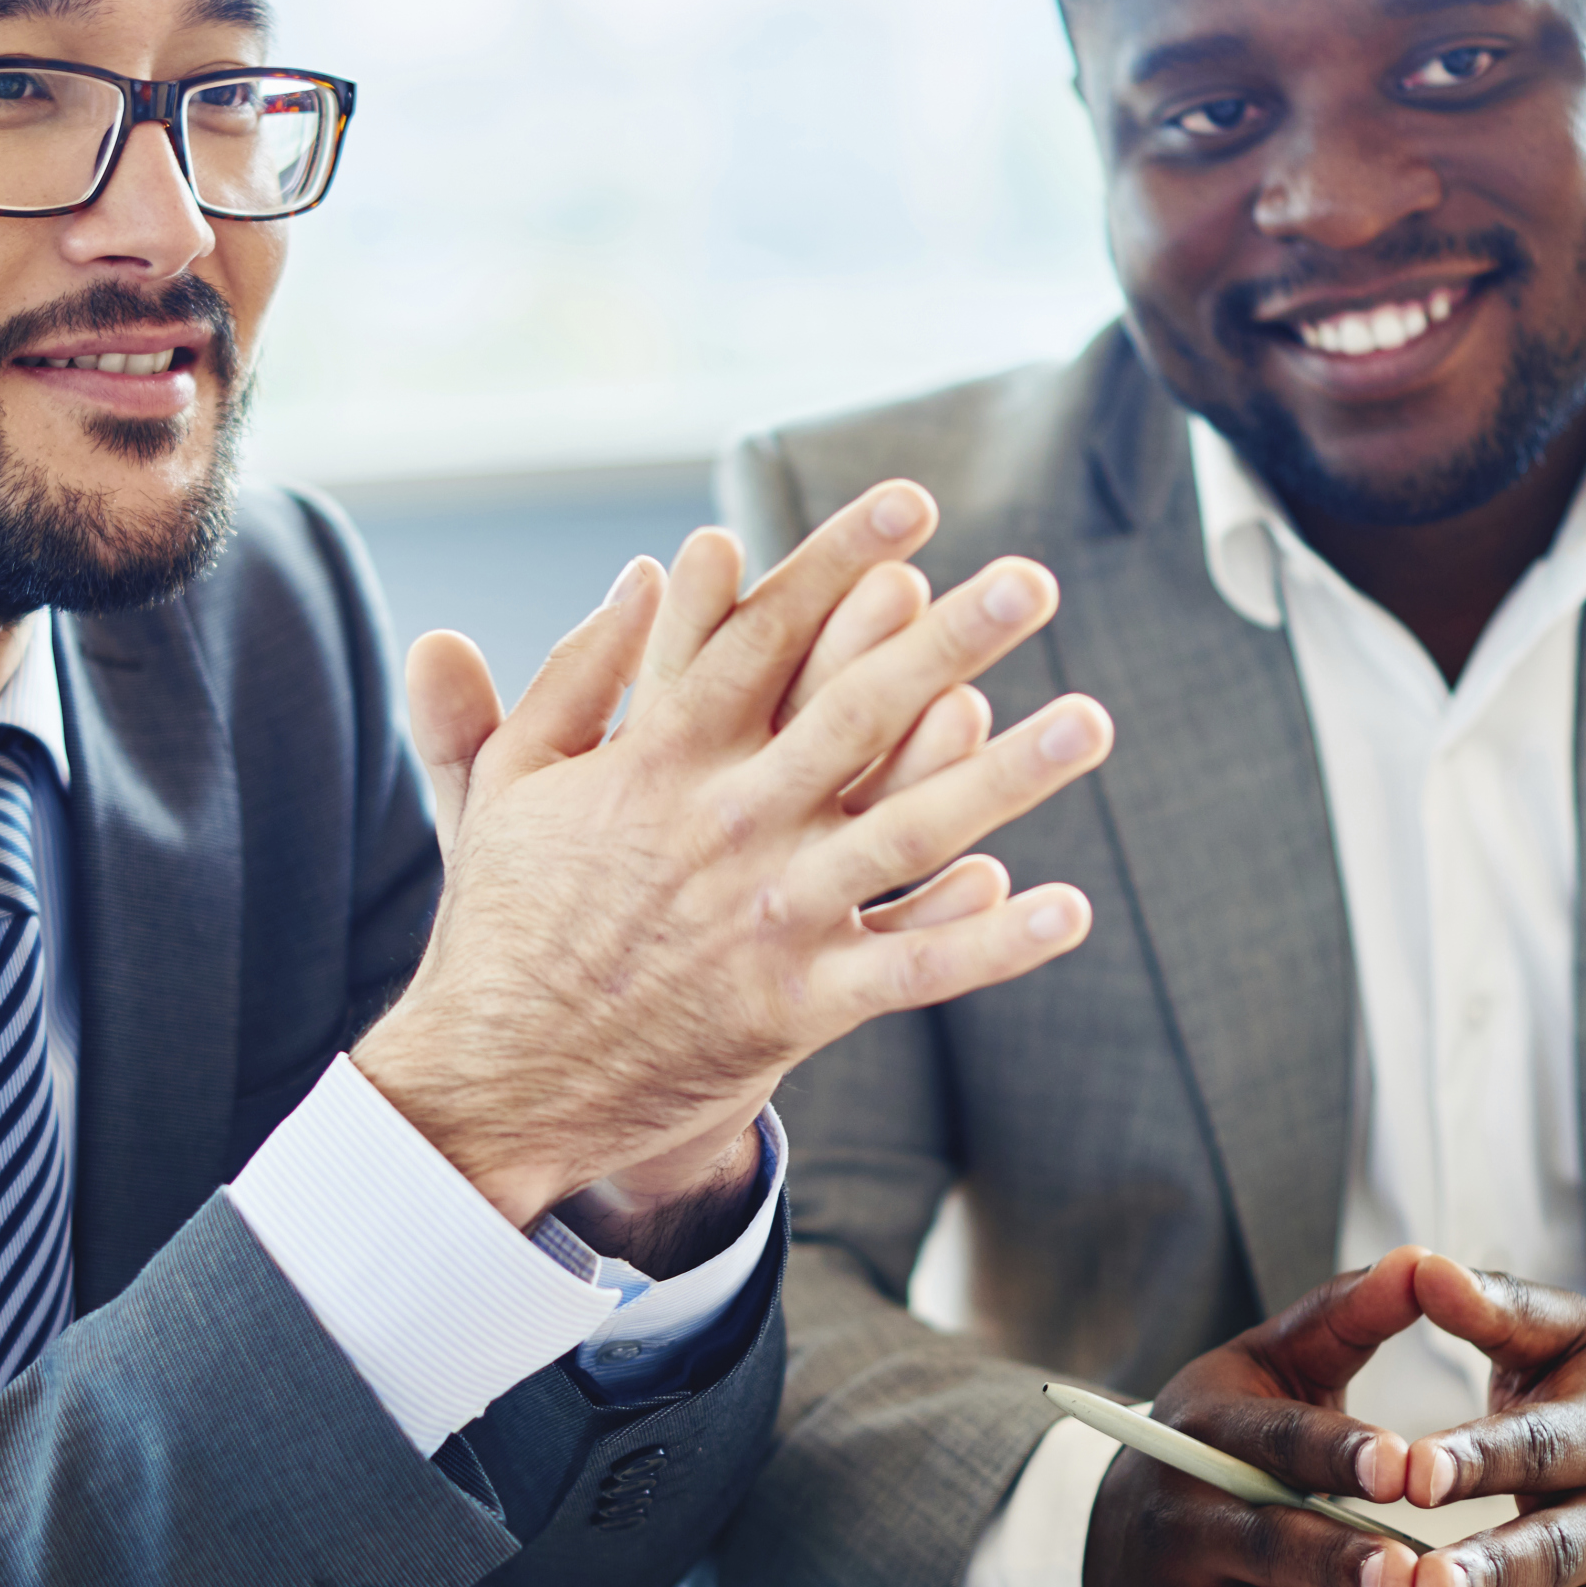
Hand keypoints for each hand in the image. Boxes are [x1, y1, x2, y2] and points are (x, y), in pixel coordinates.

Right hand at [361, 482, 1109, 1224]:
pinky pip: (911, 971)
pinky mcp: (795, 1006)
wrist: (495, 1081)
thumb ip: (573, 672)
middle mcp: (727, 826)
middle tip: (1033, 580)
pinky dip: (989, 941)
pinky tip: (1066, 905)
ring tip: (1091, 719)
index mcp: (658, 760)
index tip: (911, 505)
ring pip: (908, 832)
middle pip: (857, 713)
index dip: (839, 563)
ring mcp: (770, 917)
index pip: (764, 636)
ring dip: (1006, 776)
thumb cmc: (504, 923)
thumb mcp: (510, 780)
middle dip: (949, 640)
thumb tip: (645, 572)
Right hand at [1083, 1248, 1436, 1586]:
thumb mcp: (1268, 1367)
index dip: (1337, 1453)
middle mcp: (1180, 1522)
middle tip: (1416, 1581)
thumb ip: (1347, 1317)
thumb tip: (1423, 1259)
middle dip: (1341, 1566)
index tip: (1405, 1466)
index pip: (1271, 1441)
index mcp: (1204, 1433)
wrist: (1112, 1546)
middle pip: (1267, 1546)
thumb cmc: (1221, 1445)